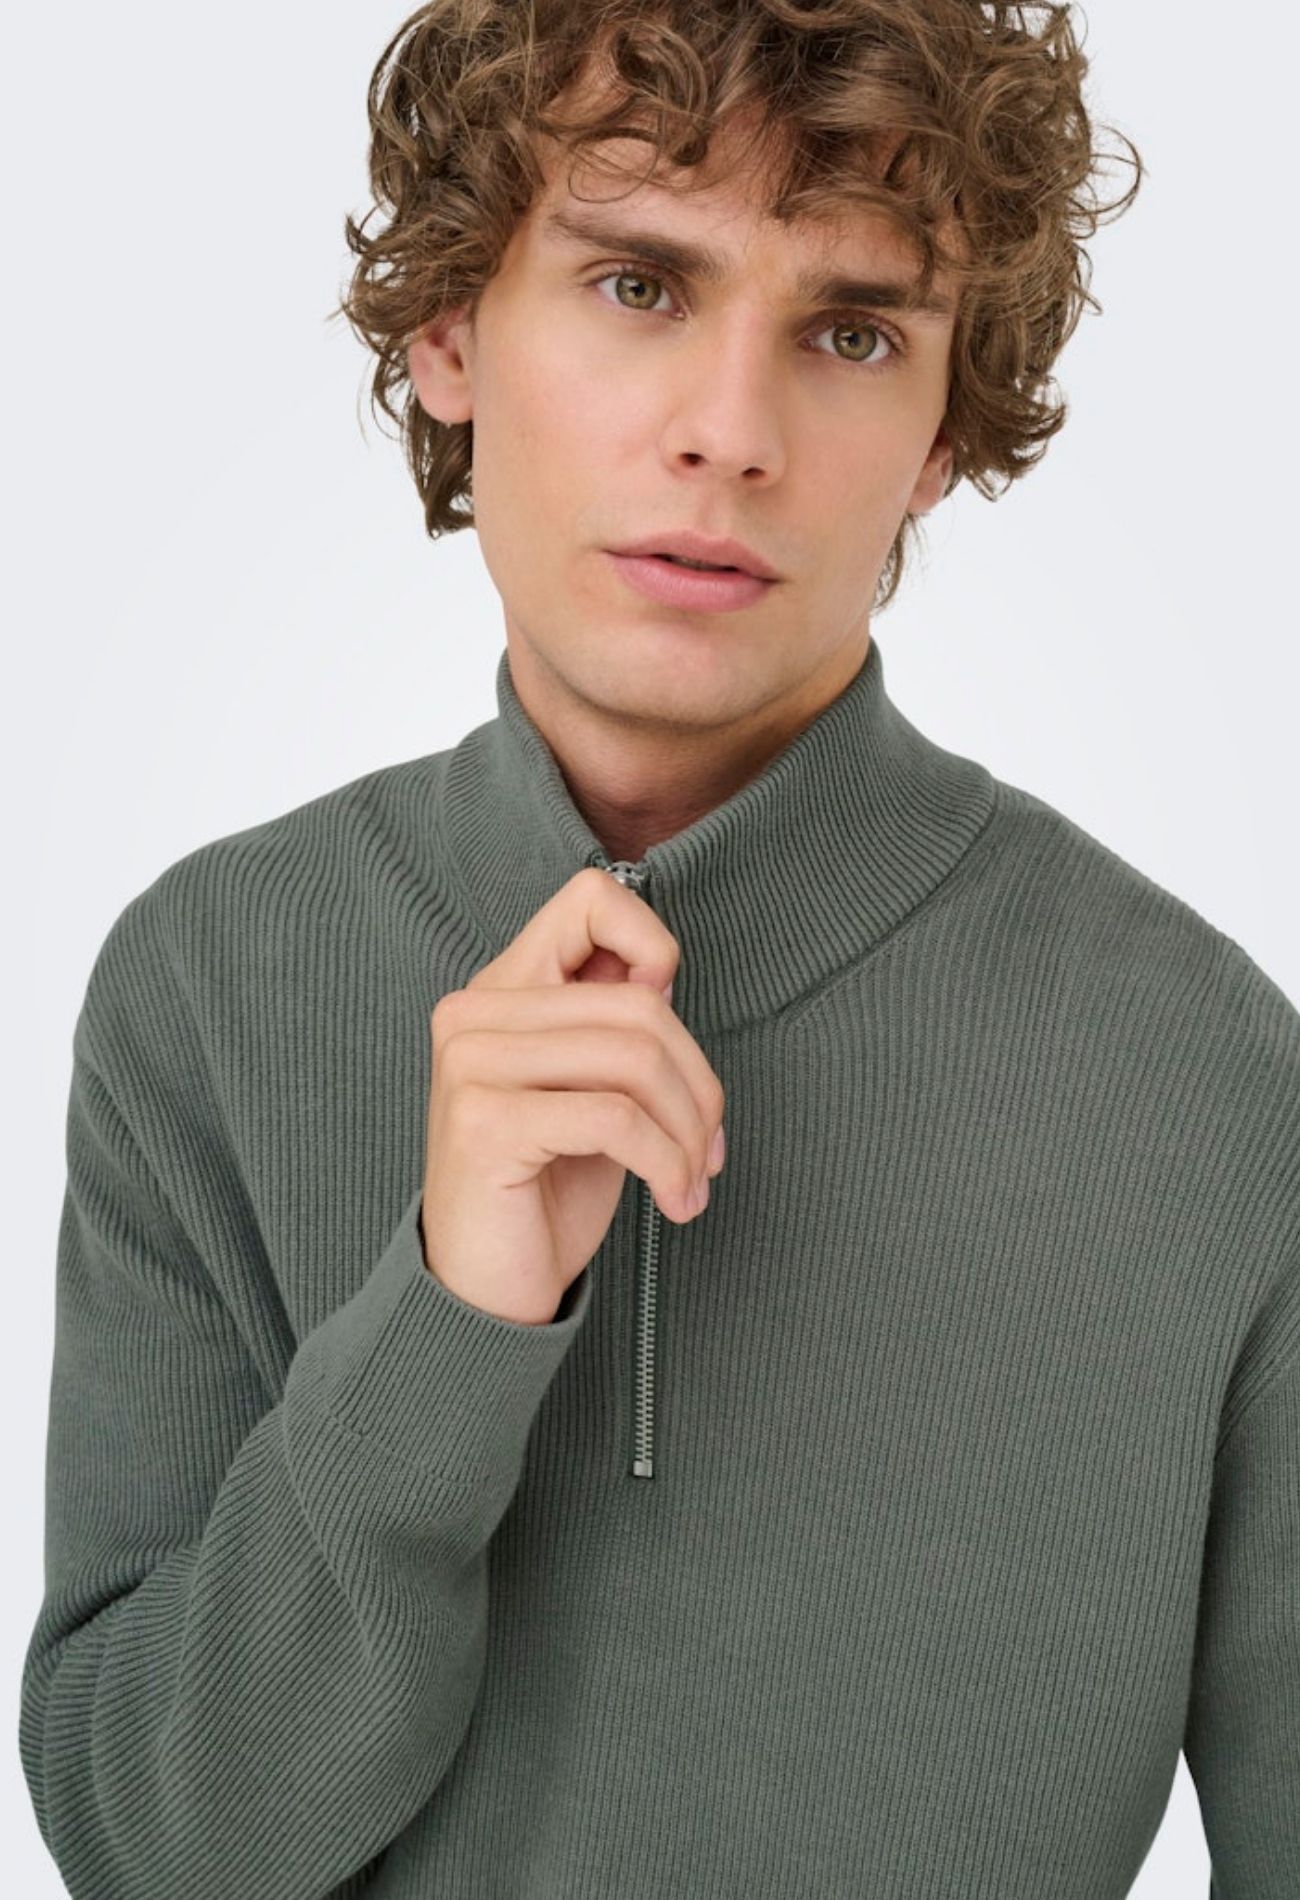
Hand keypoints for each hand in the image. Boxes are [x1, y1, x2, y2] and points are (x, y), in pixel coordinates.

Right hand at [419, 867, 725, 1323]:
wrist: (484, 1293)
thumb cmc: (545, 1192)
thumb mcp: (593, 1092)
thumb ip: (616, 1026)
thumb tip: (662, 976)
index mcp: (501, 991)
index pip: (589, 900)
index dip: (651, 944)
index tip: (672, 1029)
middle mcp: (474, 1013)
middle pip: (638, 1005)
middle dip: (698, 1083)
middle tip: (710, 1148)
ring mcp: (472, 1062)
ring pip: (634, 1058)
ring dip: (689, 1131)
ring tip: (693, 1179)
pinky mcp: (484, 1119)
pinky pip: (615, 1118)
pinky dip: (667, 1162)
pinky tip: (674, 1200)